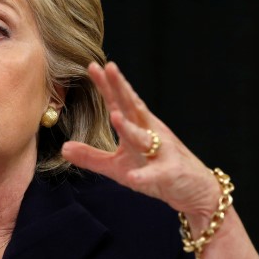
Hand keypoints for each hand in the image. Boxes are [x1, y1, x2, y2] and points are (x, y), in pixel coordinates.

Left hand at [61, 62, 217, 216]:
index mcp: (138, 127)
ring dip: (130, 128)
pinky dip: (145, 175)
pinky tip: (134, 177)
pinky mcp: (170, 174)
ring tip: (115, 117)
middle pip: (133, 108)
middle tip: (109, 68)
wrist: (194, 191)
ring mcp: (162, 152)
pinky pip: (156, 174)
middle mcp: (151, 134)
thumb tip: (64, 148)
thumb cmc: (155, 173)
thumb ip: (91, 156)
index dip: (107, 86)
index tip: (93, 66)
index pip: (119, 103)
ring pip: (144, 138)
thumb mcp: (117, 166)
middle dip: (121, 89)